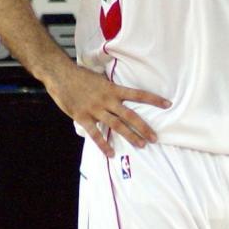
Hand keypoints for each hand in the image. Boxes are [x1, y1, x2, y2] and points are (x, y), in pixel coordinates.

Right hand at [46, 63, 170, 157]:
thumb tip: (122, 94)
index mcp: (112, 89)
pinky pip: (96, 134)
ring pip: (117, 126)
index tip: (168, 104)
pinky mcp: (83, 117)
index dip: (153, 99)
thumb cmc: (80, 76)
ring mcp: (95, 109)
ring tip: (141, 145)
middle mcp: (107, 100)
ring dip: (130, 136)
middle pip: (130, 115)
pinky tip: (111, 154)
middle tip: (155, 138)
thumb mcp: (100, 78)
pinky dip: (103, 145)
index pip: (138, 94)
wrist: (60, 75)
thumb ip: (111, 88)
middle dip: (144, 127)